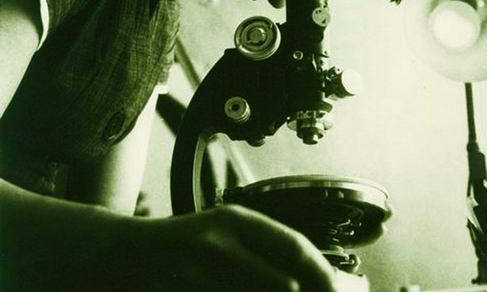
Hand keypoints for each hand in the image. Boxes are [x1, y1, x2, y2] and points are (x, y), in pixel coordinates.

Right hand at [139, 204, 339, 290]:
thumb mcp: (225, 232)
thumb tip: (312, 279)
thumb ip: (265, 249)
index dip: (325, 274)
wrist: (127, 256)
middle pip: (286, 285)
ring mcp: (199, 274)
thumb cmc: (185, 245)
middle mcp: (220, 243)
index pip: (295, 247)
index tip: (341, 289)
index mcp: (235, 220)